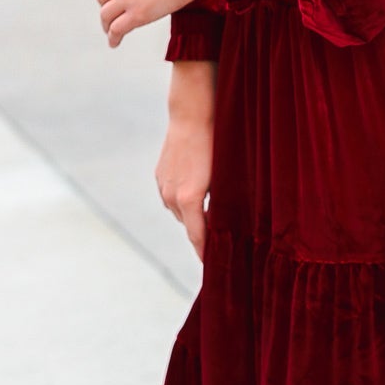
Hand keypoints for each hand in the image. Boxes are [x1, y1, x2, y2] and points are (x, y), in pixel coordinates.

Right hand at [156, 93, 214, 262]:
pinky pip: (173, 197)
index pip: (197, 237)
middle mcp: (172, 196)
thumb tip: (224, 223)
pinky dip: (184, 200)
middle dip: (202, 232)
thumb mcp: (225, 177)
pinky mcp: (160, 176)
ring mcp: (163, 186)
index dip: (205, 253)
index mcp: (190, 199)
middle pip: (189, 226)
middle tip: (221, 239)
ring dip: (193, 214)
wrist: (192, 116)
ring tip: (210, 211)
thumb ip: (222, 203)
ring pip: (180, 212)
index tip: (212, 267)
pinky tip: (199, 190)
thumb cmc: (217, 145)